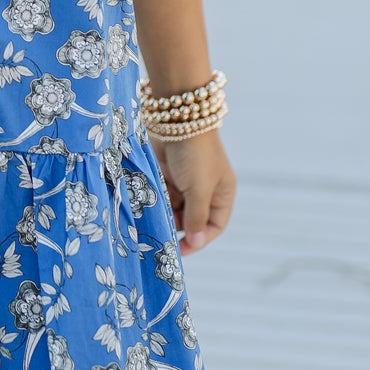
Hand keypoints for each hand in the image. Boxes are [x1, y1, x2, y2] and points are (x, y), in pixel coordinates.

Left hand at [153, 129, 236, 255]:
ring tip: (154, 215)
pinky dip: (156, 199)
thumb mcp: (199, 189)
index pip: (214, 226)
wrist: (174, 119)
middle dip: (178, 225)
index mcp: (222, 193)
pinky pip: (162, 194)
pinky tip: (146, 203)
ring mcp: (185, 181)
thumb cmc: (195, 155)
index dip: (199, 240)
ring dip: (165, 212)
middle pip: (191, 218)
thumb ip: (196, 217)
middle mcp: (205, 189)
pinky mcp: (167, 173)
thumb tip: (195, 242)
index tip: (180, 250)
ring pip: (174, 207)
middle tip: (161, 232)